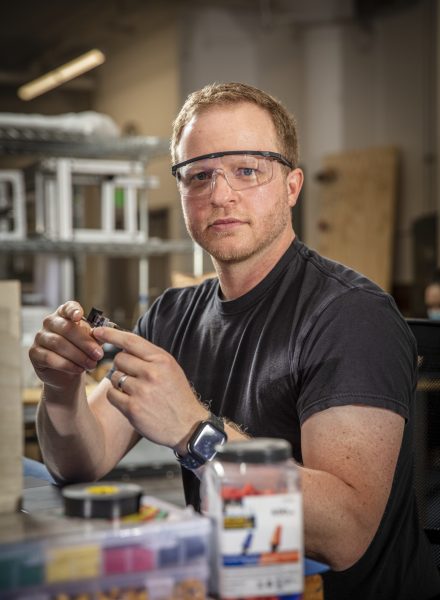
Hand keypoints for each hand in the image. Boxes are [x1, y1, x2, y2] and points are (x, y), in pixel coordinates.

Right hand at [29, 301, 103, 390]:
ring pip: (59, 344)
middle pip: (66, 328)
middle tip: (98, 354)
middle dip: (85, 343)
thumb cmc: (81, 352)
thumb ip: (97, 336)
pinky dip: (67, 365)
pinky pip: (50, 358)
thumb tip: (103, 333)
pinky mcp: (34, 353)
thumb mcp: (91, 342)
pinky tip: (79, 369)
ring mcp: (40, 337)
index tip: (80, 316)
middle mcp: (50, 322)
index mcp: (64, 314)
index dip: (73, 310)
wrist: (68, 373)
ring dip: (78, 356)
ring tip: (91, 364)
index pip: (68, 307)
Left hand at [92, 327, 207, 449]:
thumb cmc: (177, 396)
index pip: (131, 341)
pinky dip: (116, 397)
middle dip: (122, 366)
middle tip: (134, 377)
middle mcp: (151, 372)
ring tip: (136, 392)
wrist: (188, 426)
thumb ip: (150, 357)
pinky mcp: (132, 408)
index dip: (111, 334)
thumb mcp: (170, 369)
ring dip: (119, 383)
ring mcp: (141, 391)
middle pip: (119, 359)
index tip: (98, 331)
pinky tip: (130, 401)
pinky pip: (111, 394)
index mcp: (162, 360)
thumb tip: (122, 346)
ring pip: (114, 377)